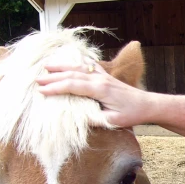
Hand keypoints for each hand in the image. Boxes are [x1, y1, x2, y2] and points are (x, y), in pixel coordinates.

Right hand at [36, 62, 151, 126]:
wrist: (148, 104)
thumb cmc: (131, 114)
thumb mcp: (112, 121)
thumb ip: (94, 119)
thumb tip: (75, 118)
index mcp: (100, 89)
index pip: (73, 85)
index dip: (56, 88)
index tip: (41, 91)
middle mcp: (100, 79)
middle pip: (72, 74)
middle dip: (53, 77)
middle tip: (36, 80)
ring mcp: (103, 75)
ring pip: (78, 67)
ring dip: (62, 67)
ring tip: (46, 67)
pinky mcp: (106, 76)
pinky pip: (88, 66)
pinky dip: (76, 63)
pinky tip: (69, 62)